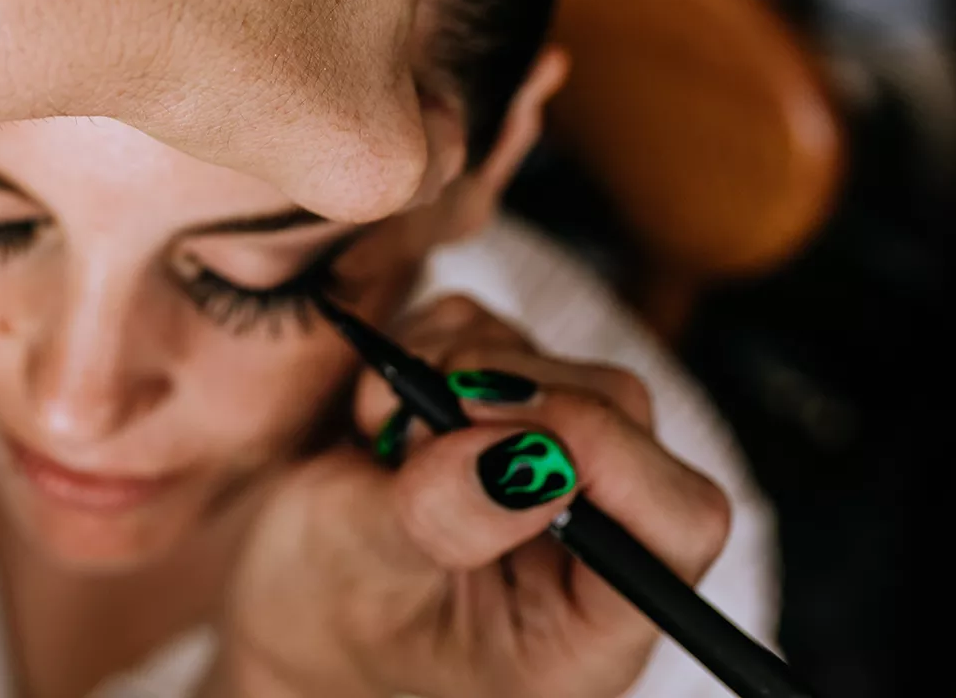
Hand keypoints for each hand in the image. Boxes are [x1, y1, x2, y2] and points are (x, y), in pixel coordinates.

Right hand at [209, 296, 731, 697]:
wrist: (275, 590)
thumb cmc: (318, 613)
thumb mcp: (362, 574)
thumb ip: (442, 519)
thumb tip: (524, 454)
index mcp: (587, 626)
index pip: (680, 523)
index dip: (605, 452)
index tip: (489, 424)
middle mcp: (592, 545)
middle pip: (622, 418)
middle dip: (506, 398)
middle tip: (407, 424)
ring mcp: (552, 469)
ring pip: (559, 363)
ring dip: (455, 367)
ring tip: (378, 432)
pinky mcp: (504, 408)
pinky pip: (496, 331)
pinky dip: (429, 343)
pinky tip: (381, 411)